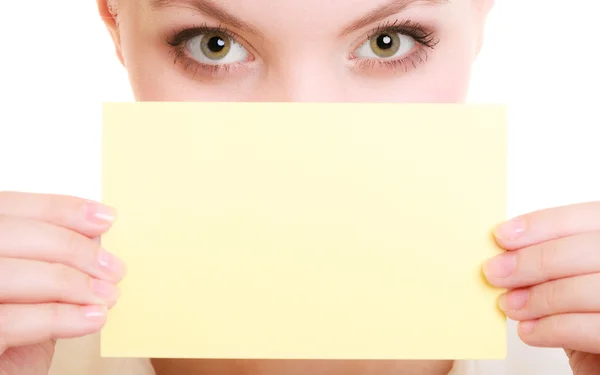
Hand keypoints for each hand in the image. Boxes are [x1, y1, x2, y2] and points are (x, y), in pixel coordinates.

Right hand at [0, 192, 124, 374]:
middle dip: (72, 247)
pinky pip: (11, 320)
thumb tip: (95, 232)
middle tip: (114, 269)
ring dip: (71, 283)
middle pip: (11, 234)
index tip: (106, 218)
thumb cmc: (16, 340)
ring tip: (107, 297)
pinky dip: (61, 317)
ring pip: (10, 274)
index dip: (58, 208)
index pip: (9, 208)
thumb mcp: (41, 293)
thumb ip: (57, 260)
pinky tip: (93, 319)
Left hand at [483, 202, 599, 374]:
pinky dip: (552, 329)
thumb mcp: (568, 276)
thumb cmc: (586, 314)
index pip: (588, 217)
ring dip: (538, 298)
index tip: (501, 235)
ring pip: (587, 289)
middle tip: (495, 273)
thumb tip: (505, 250)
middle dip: (532, 261)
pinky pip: (590, 328)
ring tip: (509, 305)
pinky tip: (529, 331)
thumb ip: (549, 259)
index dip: (543, 224)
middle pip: (586, 250)